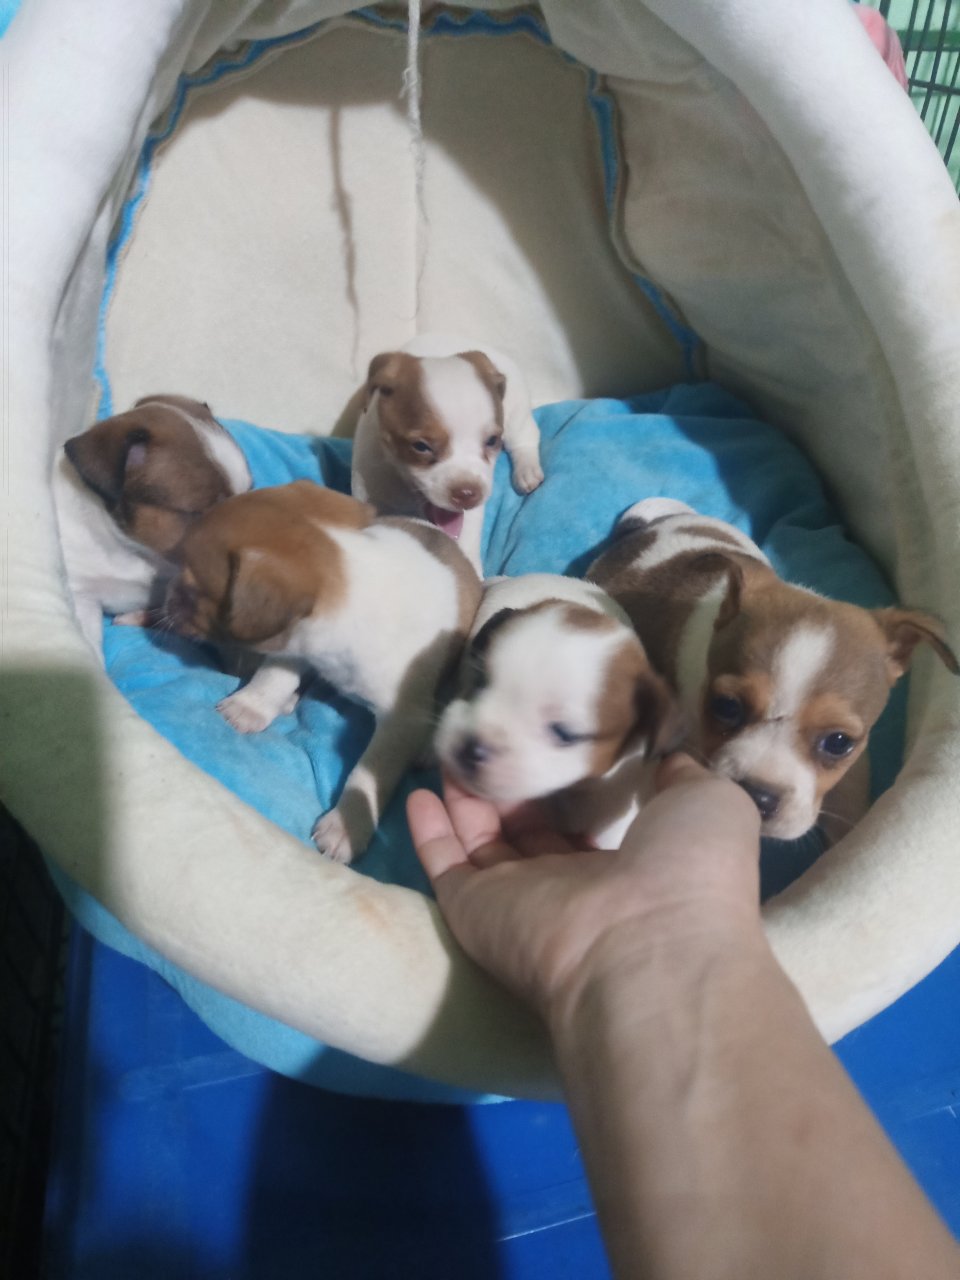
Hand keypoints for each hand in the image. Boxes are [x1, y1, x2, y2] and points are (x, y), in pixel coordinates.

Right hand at [407, 754, 761, 1023]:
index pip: (589, 823)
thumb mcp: (708, 804)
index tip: (555, 738)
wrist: (648, 948)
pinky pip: (444, 863)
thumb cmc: (689, 870)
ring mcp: (518, 900)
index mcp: (628, 868)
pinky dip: (429, 829)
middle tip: (496, 734)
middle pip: (529, 829)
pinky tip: (421, 790)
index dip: (570, 783)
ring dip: (468, 794)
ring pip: (483, 840)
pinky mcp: (474, 909)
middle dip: (513, 785)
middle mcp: (570, 887)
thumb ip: (681, 776)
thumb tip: (665, 754)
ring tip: (456, 745)